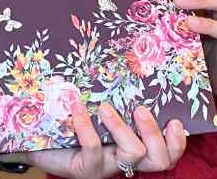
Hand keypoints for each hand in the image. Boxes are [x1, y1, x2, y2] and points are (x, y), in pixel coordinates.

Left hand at [5, 103, 184, 177]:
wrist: (39, 145)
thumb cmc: (70, 121)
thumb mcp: (94, 104)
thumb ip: (110, 89)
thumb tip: (119, 49)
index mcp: (134, 143)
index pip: (166, 151)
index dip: (177, 141)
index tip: (176, 120)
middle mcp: (124, 158)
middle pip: (158, 159)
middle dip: (155, 133)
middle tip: (141, 110)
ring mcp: (106, 165)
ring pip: (132, 154)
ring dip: (122, 128)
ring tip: (105, 107)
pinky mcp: (85, 168)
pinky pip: (94, 149)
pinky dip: (87, 127)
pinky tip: (77, 108)